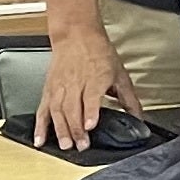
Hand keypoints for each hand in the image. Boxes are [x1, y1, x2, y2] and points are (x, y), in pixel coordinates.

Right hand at [34, 23, 132, 150]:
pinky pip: (43, 110)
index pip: (91, 96)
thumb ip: (129, 98)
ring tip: (66, 145)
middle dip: (76, 129)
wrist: (77, 35)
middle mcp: (76, 82)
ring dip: (61, 130)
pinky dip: (40, 126)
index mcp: (95, 78)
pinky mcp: (49, 90)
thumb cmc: (98, 52)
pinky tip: (40, 139)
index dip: (90, 112)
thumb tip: (138, 117)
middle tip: (81, 145)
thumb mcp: (119, 74)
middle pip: (73, 108)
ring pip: (57, 110)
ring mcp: (60, 87)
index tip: (89, 125)